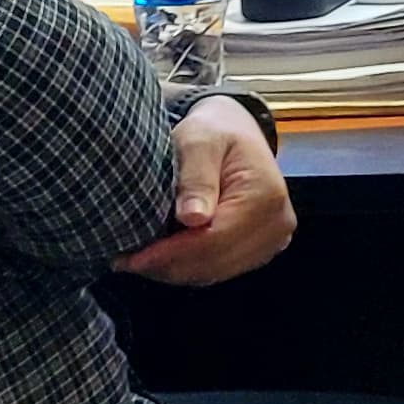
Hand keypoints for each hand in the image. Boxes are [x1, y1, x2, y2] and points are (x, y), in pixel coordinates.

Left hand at [115, 95, 295, 286]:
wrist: (236, 131)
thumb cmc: (214, 132)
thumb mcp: (199, 142)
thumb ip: (197, 178)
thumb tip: (193, 219)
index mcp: (267, 196)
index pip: (215, 240)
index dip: (171, 254)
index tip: (132, 258)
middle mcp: (278, 223)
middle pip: (216, 262)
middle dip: (168, 266)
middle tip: (125, 261)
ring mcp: (274, 240)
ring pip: (216, 272)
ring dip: (175, 270)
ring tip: (139, 260)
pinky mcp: (262, 248)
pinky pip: (221, 269)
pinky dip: (189, 268)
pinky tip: (163, 258)